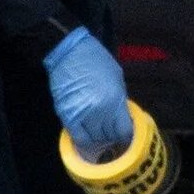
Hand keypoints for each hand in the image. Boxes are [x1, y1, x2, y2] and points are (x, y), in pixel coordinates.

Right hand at [43, 27, 132, 159]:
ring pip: (94, 140)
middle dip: (113, 137)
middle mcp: (99, 112)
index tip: (126, 134)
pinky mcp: (66, 116)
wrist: (69, 52)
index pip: (124, 131)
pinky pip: (78, 138)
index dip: (126, 135)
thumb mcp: (117, 79)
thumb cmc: (96, 61)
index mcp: (115, 101)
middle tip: (113, 134)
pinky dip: (84, 141)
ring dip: (99, 139)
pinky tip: (88, 139)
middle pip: (109, 137)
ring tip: (100, 134)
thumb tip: (122, 117)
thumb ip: (120, 101)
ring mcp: (82, 115)